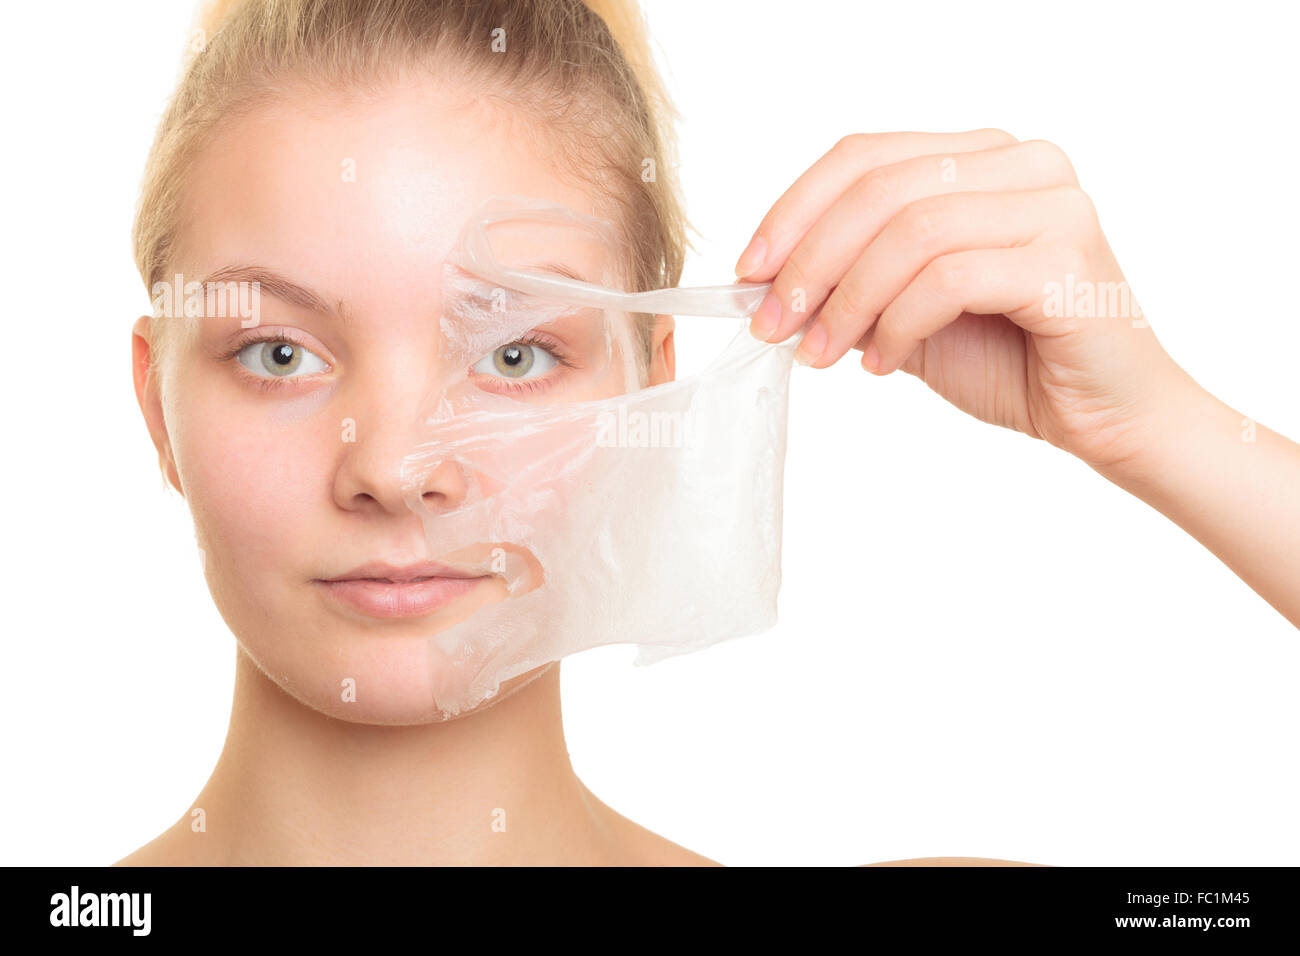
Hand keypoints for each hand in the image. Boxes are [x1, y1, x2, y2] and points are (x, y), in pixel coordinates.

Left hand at [735, 129, 1195, 476]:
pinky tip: (880, 364)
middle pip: (879, 188)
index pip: (864, 155)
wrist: (1106, 417)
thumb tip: (764, 284)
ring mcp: (1052, 203)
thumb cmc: (1012, 359)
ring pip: (909, 232)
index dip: (794, 210)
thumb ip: (850, 284)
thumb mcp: (906, 313)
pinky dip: (897, 324)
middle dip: (808, 262)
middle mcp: (1023, 162)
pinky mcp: (1065, 257)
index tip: (749, 272)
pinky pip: (947, 278)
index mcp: (982, 156)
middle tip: (770, 325)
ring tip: (820, 357)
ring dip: (846, 302)